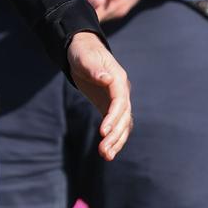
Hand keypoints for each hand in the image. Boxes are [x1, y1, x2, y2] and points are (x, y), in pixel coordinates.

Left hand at [67, 31, 132, 159]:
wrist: (83, 51)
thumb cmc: (83, 53)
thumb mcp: (85, 58)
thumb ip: (95, 69)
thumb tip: (107, 79)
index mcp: (118, 78)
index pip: (120, 100)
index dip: (113, 116)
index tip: (103, 131)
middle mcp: (121, 91)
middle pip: (124, 116)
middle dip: (115, 134)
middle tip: (103, 151)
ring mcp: (117, 100)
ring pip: (123, 124)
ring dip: (116, 141)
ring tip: (106, 156)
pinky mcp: (109, 107)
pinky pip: (116, 125)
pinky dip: (113, 139)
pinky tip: (108, 152)